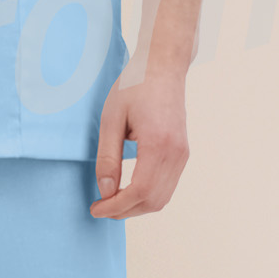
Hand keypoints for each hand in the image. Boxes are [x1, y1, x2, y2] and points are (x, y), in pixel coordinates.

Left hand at [91, 66, 189, 217]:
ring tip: (112, 202)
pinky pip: (167, 186)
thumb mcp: (111, 119)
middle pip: (153, 200)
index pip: (139, 191)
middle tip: (100, 208)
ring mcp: (182, 154)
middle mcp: (176, 153)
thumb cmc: (135, 86)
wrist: (162, 67)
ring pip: (162, 198)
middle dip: (125, 211)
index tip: (96, 209)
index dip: (116, 206)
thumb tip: (106, 191)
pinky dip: (148, 196)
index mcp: (158, 144)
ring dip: (137, 206)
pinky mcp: (182, 153)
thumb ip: (108, 158)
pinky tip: (128, 191)